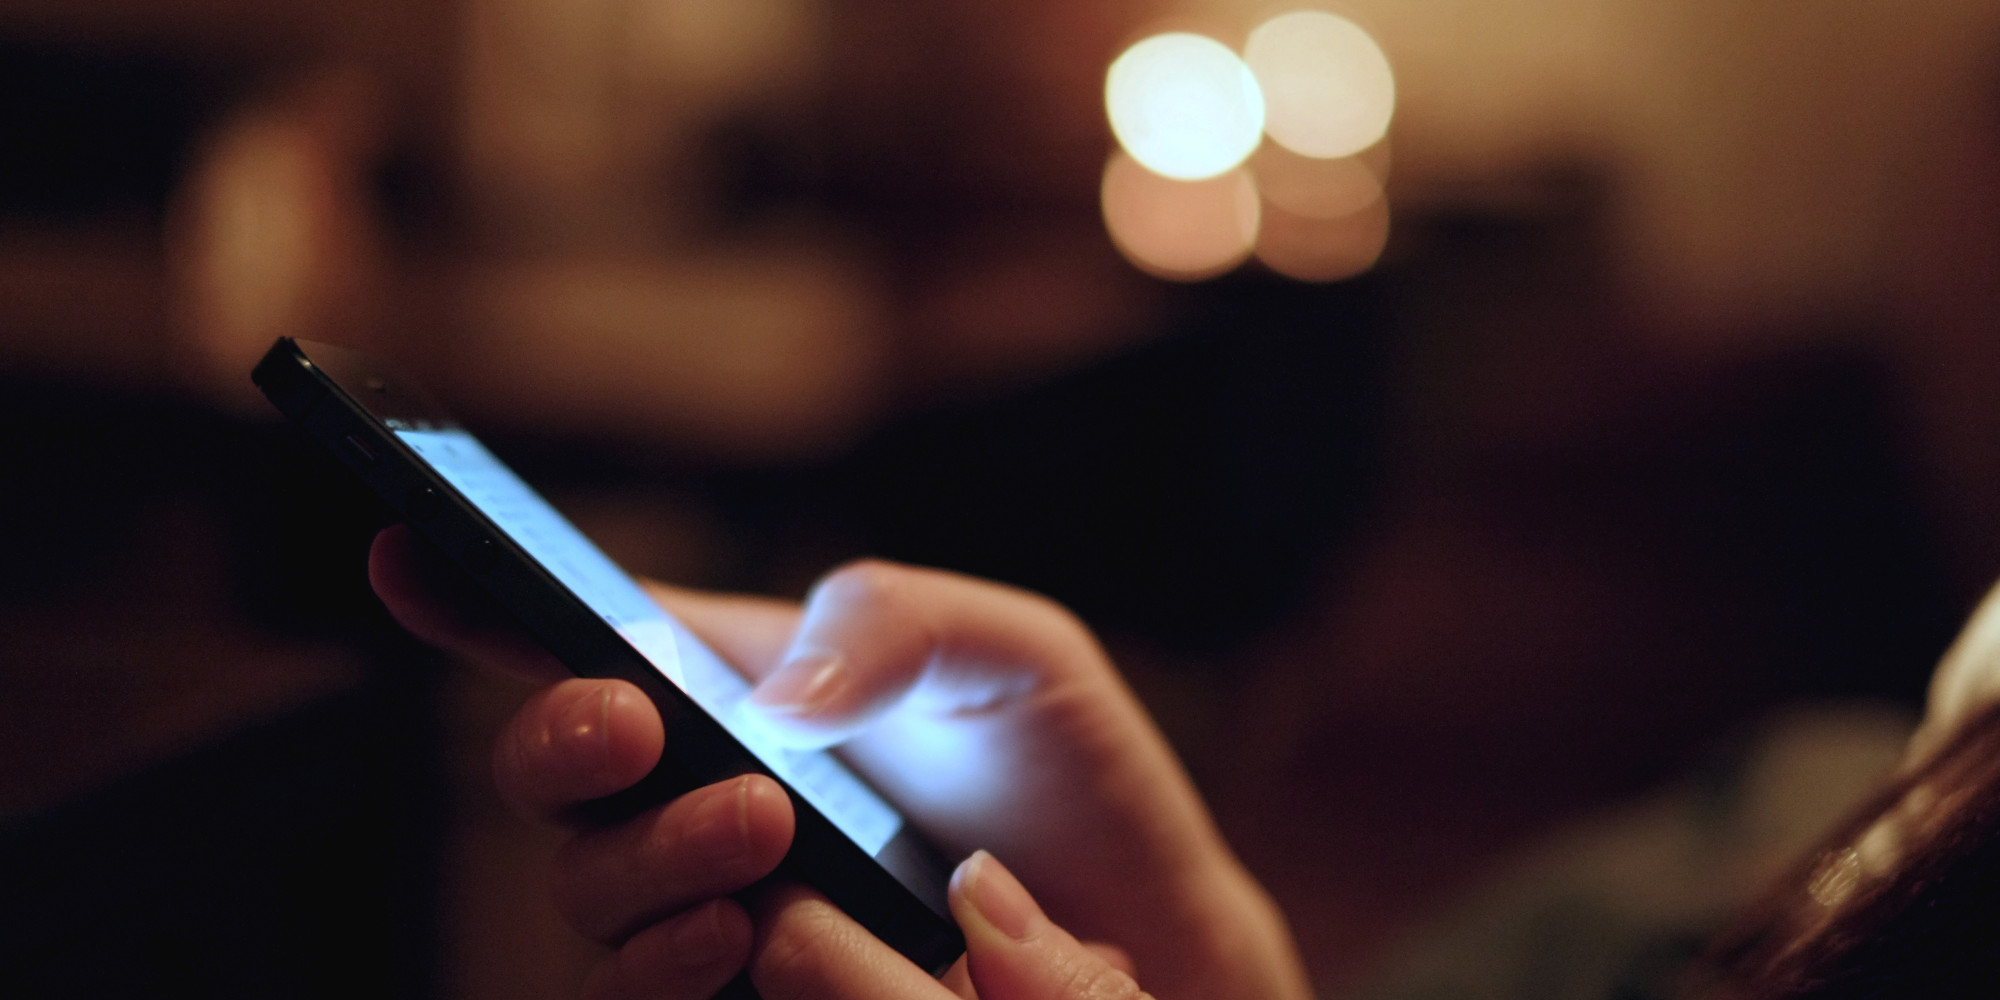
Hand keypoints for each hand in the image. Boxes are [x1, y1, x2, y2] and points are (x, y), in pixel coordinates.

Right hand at [369, 525, 1308, 999]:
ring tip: (757, 840)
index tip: (408, 543)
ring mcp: (710, 912)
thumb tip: (768, 697)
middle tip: (644, 727)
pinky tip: (742, 940)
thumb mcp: (1009, 650)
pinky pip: (646, 997)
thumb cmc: (1059, 768)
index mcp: (741, 691)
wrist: (1136, 920)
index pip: (583, 638)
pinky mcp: (744, 995)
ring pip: (588, 901)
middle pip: (558, 774)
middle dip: (567, 742)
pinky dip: (665, 970)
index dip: (477, 591)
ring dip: (642, 867)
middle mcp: (699, 801)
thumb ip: (896, 622)